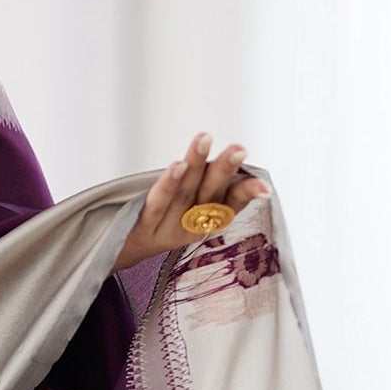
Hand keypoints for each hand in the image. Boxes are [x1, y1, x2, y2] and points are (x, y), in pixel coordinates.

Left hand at [114, 130, 270, 272]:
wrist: (126, 248)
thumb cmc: (164, 217)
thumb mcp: (192, 202)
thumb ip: (214, 181)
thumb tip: (239, 155)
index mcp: (208, 220)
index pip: (232, 205)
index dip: (247, 194)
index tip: (264, 186)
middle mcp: (190, 225)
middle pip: (210, 195)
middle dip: (224, 171)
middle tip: (239, 149)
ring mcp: (167, 227)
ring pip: (184, 193)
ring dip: (196, 165)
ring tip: (204, 141)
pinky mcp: (144, 225)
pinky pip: (158, 202)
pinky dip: (168, 184)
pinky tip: (177, 165)